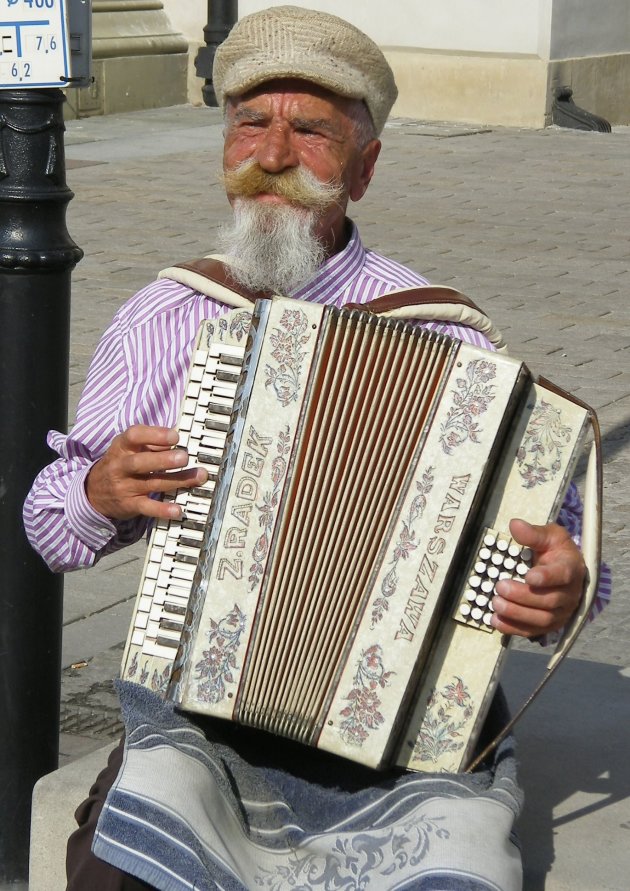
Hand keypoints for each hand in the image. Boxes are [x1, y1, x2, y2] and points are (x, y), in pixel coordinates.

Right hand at [86, 425, 207, 520]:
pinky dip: (162, 510)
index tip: (175, 436)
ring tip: (198, 476)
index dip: (154, 435)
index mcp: (121, 447)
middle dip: (163, 460)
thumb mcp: (128, 448)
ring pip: (151, 483)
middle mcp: (121, 466)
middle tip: (184, 457)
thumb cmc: (119, 464)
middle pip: (140, 462)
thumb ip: (150, 443)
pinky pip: (147, 507)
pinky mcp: (130, 505)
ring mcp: (125, 487)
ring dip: (177, 480)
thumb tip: (173, 440)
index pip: (134, 436)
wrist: (93, 493)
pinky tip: (178, 510)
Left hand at [491, 518, 585, 637]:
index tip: (528, 576)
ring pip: (542, 619)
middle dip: (522, 596)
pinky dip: (513, 628)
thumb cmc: (555, 551)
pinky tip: (495, 620)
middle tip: (500, 587)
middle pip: (549, 601)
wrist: (565, 570)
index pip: (562, 575)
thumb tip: (515, 525)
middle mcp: (569, 594)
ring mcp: (561, 612)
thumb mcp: (549, 536)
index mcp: (570, 569)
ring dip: (517, 613)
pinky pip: (533, 631)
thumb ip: (533, 533)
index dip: (546, 577)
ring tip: (496, 603)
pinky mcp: (549, 625)